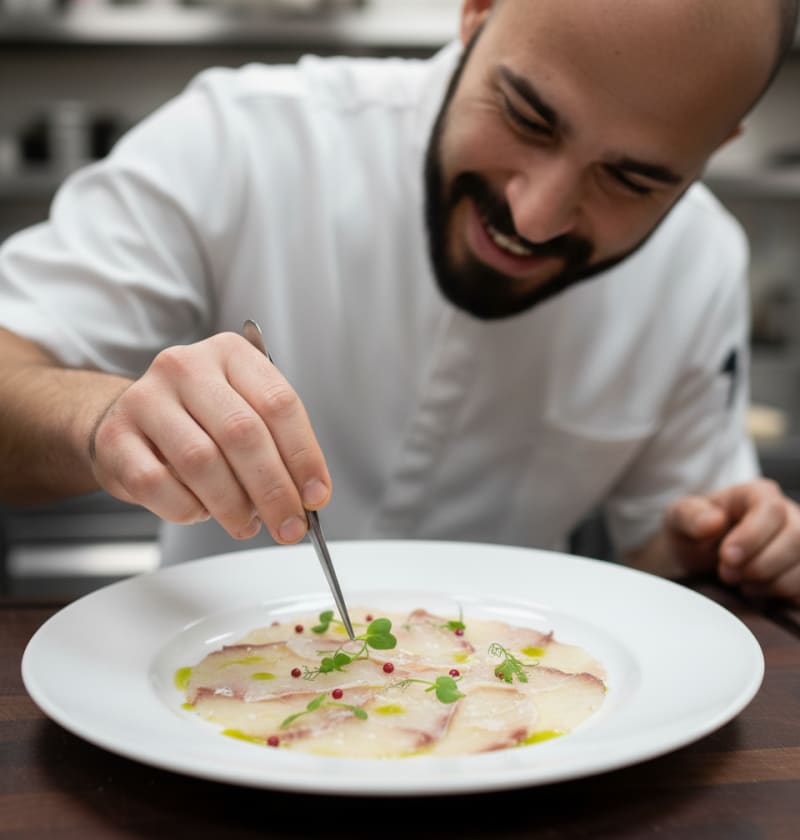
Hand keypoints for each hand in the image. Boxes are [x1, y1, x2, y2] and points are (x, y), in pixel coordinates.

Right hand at [89, 332, 330, 543]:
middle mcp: (186, 367)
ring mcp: (146, 399)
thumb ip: (277, 446)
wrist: (129, 421)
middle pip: (242, 433)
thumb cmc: (199, 420)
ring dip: (233, 505)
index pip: (279, 404)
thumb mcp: (244, 412)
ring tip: (246, 525)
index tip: (316, 495)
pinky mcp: (116, 437)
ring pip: (201, 461)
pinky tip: (201, 512)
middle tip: (289, 526)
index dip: (304, 456)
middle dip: (273, 490)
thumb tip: (308, 494)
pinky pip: (158, 484)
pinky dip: (188, 509)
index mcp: (230, 354)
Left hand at [665, 478, 799, 602]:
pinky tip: (756, 590)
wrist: (698, 558)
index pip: (771, 510)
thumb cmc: (693, 533)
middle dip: (759, 564)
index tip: (726, 557)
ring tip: (739, 582)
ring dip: (770, 582)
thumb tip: (714, 521)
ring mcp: (799, 544)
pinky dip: (781, 594)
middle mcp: (788, 515)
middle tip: (726, 574)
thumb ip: (690, 515)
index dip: (752, 536)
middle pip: (796, 539)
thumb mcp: (679, 519)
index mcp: (758, 494)